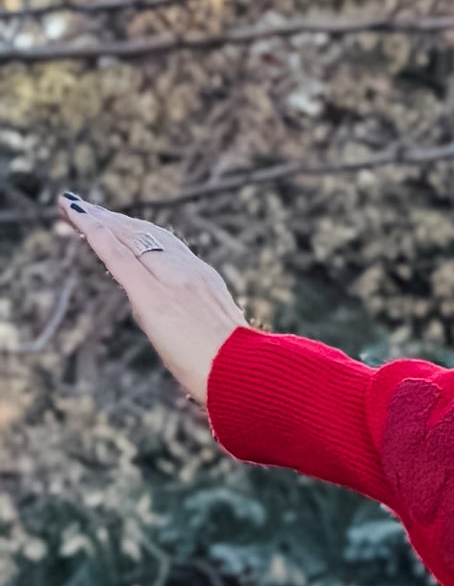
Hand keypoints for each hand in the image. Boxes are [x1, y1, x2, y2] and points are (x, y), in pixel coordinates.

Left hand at [60, 197, 243, 405]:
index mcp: (206, 281)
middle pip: (145, 234)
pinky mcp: (152, 297)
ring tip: (72, 208)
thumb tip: (164, 325)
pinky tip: (77, 216)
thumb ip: (191, 322)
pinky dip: (95, 233)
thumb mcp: (217, 337)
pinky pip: (118, 256)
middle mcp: (189, 272)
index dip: (137, 230)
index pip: (166, 245)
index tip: (116, 221)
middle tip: (85, 207)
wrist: (248, 378)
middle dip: (113, 219)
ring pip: (128, 238)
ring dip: (98, 220)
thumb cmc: (238, 371)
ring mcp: (171, 282)